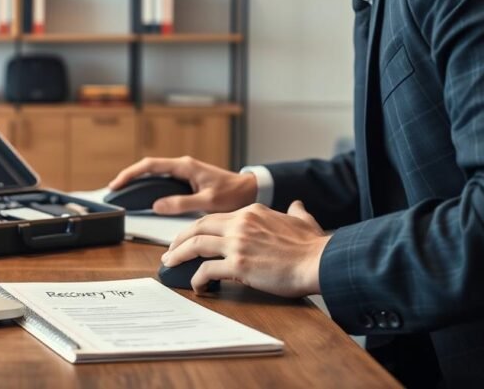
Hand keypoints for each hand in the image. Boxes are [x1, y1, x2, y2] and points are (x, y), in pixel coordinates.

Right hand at [108, 156, 258, 214]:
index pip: (150, 166)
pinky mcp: (187, 181)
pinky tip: (144, 197)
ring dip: (138, 181)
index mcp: (185, 166)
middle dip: (129, 177)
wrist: (250, 190)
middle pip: (148, 168)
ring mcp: (184, 173)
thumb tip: (157, 205)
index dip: (131, 174)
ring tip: (125, 193)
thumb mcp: (208, 201)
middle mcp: (182, 166)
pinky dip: (150, 187)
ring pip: (154, 174)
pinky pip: (163, 181)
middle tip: (115, 190)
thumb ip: (181, 203)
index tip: (117, 184)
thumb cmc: (234, 194)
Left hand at [161, 201, 330, 296]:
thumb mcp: (303, 221)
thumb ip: (296, 212)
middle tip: (170, 250)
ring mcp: (237, 243)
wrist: (320, 262)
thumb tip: (296, 205)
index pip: (214, 218)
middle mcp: (240, 224)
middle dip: (178, 238)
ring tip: (170, 264)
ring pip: (195, 245)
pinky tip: (197, 286)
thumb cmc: (313, 247)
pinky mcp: (238, 265)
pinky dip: (197, 279)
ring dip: (178, 255)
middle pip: (197, 227)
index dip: (197, 229)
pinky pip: (206, 270)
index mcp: (250, 212)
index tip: (189, 238)